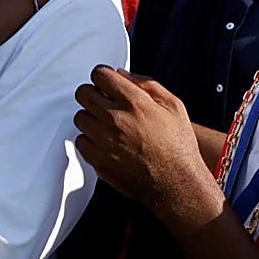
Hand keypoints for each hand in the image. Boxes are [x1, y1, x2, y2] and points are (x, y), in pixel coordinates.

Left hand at [73, 66, 212, 217]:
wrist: (177, 184)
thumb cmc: (178, 146)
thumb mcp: (173, 106)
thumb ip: (146, 84)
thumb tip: (122, 74)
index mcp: (133, 102)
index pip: (99, 74)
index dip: (102, 76)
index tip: (106, 82)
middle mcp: (114, 118)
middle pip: (83, 93)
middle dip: (93, 94)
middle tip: (105, 103)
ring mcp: (103, 140)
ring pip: (80, 117)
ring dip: (91, 118)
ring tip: (109, 126)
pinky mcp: (97, 159)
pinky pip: (80, 140)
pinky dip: (90, 140)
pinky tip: (106, 142)